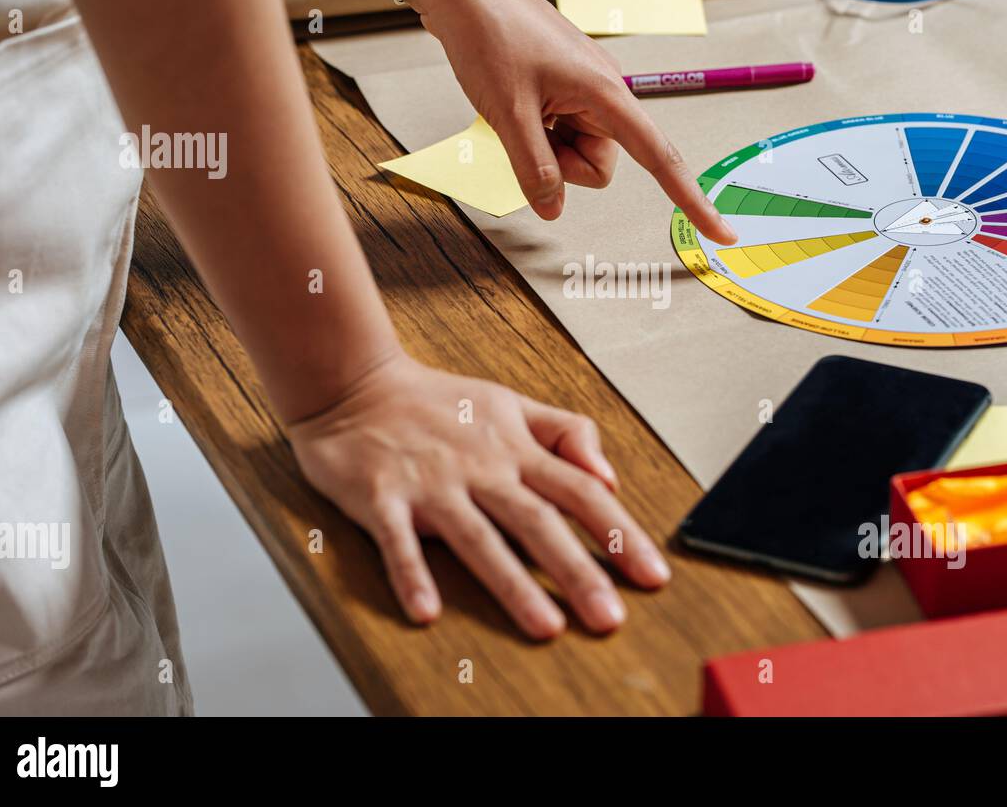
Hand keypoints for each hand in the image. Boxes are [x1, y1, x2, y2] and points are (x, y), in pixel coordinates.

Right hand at [287, 351, 671, 638]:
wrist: (354, 382)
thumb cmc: (437, 401)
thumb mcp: (512, 402)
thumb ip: (566, 433)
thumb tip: (608, 475)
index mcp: (514, 448)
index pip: (580, 492)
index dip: (620, 533)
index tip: (652, 574)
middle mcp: (480, 468)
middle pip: (538, 522)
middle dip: (577, 572)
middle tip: (608, 617)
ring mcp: (431, 484)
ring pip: (479, 538)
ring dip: (512, 584)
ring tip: (544, 626)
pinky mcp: (381, 497)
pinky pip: (397, 540)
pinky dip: (411, 574)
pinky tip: (427, 611)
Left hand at [403, 0, 736, 244]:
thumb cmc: (489, 36)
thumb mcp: (508, 114)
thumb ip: (534, 169)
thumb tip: (553, 209)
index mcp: (606, 93)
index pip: (660, 158)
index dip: (692, 200)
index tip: (723, 232)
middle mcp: (604, 92)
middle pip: (599, 164)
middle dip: (561, 163)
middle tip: (522, 128)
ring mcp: (582, 90)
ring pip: (575, 151)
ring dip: (544, 146)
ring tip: (514, 109)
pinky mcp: (562, 88)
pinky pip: (559, 131)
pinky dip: (535, 131)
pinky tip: (512, 103)